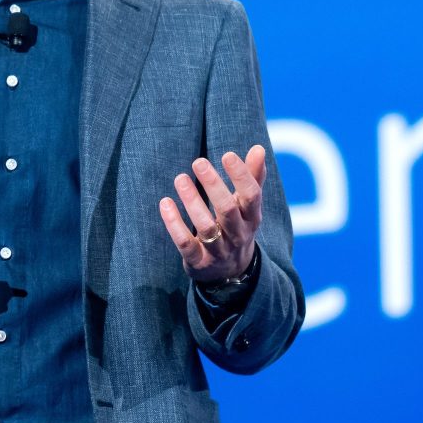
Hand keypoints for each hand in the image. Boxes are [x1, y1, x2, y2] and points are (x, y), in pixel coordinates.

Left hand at [158, 146, 265, 282]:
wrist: (230, 273)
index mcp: (252, 218)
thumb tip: (258, 148)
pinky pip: (185, 244)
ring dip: (192, 201)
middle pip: (227, 210)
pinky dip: (174, 224)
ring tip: (180, 178)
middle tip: (198, 162)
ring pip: (206, 227)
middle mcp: (238, 235)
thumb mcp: (248, 207)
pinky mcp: (198, 262)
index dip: (241, 176)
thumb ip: (252, 178)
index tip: (227, 155)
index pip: (251, 196)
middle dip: (213, 185)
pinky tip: (165, 203)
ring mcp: (218, 250)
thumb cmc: (237, 227)